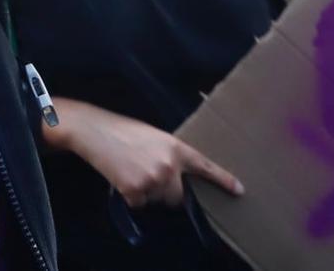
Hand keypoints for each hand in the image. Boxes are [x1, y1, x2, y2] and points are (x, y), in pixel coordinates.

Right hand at [49, 99, 241, 207]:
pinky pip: (139, 203)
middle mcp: (168, 166)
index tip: (239, 190)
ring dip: (145, 192)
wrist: (94, 131)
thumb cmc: (122, 130)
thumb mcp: (153, 136)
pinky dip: (130, 195)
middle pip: (177, 196)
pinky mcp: (135, 191)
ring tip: (130, 169)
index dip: (223, 180)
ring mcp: (153, 180)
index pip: (204, 167)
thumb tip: (176, 177)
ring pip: (156, 200)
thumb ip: (169, 155)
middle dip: (165, 190)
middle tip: (145, 172)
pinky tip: (121, 176)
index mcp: (175, 148)